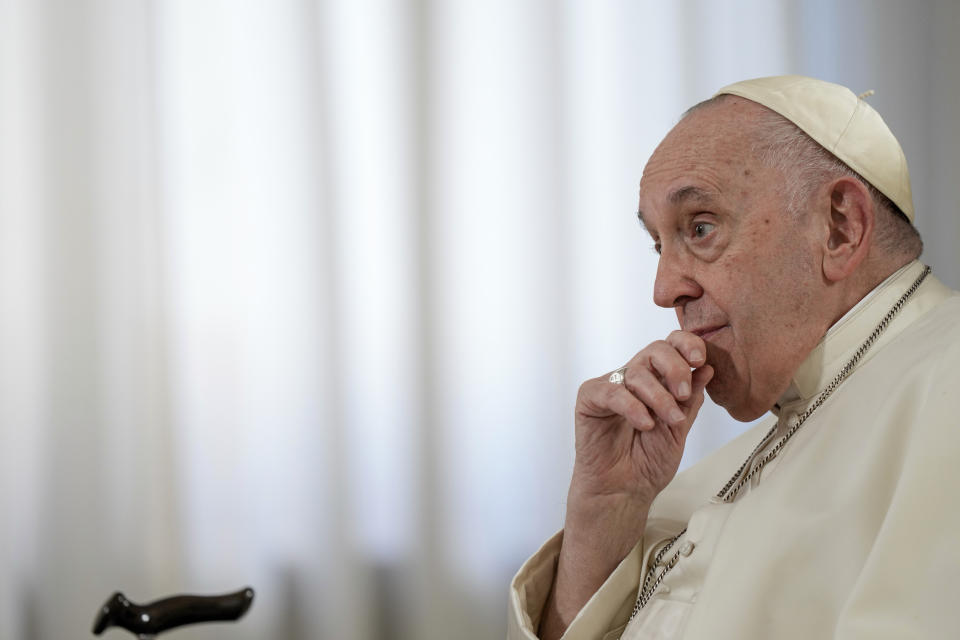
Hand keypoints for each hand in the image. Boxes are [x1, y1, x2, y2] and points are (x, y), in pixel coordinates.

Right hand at [571, 330, 713, 505]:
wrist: (624, 491)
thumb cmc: (648, 463)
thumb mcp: (679, 428)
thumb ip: (690, 399)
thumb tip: (707, 367)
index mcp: (657, 380)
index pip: (671, 347)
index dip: (686, 344)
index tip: (700, 358)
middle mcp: (634, 379)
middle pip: (655, 350)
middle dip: (675, 368)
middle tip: (683, 393)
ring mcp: (611, 386)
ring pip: (637, 372)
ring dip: (659, 396)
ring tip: (669, 421)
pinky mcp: (590, 399)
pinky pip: (612, 392)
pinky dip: (632, 406)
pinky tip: (644, 423)